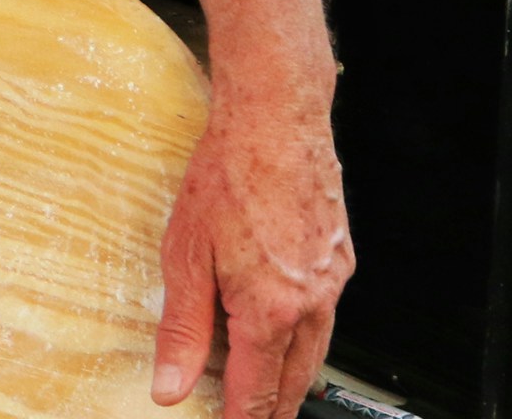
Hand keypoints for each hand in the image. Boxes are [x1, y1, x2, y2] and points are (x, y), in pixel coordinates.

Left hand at [152, 83, 352, 415]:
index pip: (256, 392)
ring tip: (266, 392)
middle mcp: (312, 304)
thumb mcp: (184, 257)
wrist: (275, 121)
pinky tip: (285, 330)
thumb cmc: (227, 176)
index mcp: (271, 310)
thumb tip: (170, 385)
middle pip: (294, 381)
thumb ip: (181, 329)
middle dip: (272, 408)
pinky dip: (305, 336)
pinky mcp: (341, 260)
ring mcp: (333, 282)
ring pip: (316, 352)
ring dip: (290, 376)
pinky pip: (326, 315)